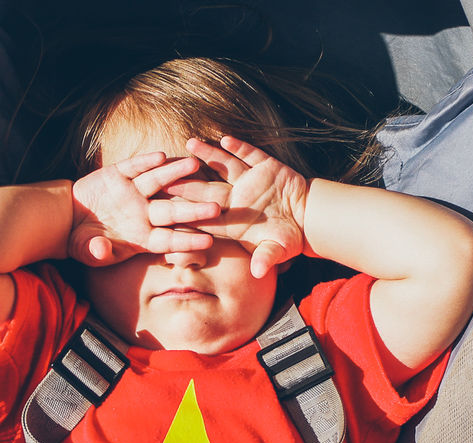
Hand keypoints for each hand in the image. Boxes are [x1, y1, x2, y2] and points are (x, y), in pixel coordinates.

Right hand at [69, 152, 220, 266]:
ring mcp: (132, 193)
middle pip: (172, 211)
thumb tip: (101, 250)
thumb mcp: (87, 251)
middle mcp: (142, 213)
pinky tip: (160, 156)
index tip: (208, 242)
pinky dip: (145, 162)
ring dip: (175, 173)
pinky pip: (134, 166)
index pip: (168, 240)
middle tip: (217, 207)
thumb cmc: (84, 242)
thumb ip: (96, 252)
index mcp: (141, 237)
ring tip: (194, 164)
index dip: (187, 241)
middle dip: (193, 209)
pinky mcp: (117, 174)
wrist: (66, 218)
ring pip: (158, 182)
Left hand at [165, 136, 309, 277]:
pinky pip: (250, 155)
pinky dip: (239, 148)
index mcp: (235, 221)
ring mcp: (250, 181)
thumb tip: (257, 272)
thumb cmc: (290, 237)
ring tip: (189, 144)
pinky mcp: (266, 167)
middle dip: (188, 184)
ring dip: (208, 155)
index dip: (189, 214)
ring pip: (225, 166)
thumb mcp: (279, 249)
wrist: (308, 217)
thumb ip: (266, 258)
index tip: (168, 211)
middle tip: (164, 176)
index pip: (207, 217)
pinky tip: (225, 140)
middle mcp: (238, 199)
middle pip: (208, 190)